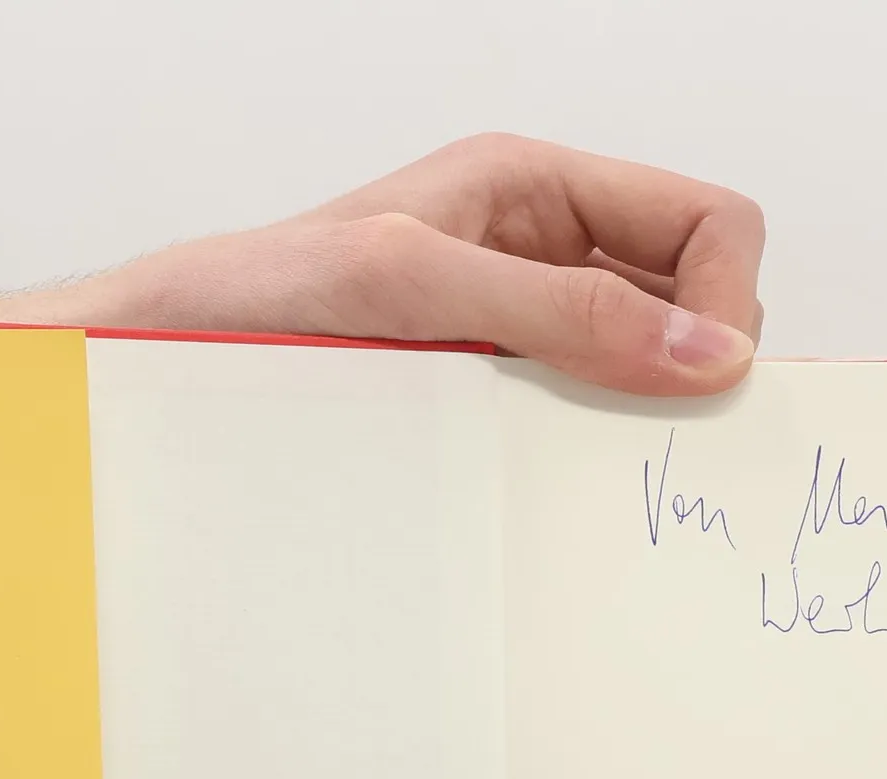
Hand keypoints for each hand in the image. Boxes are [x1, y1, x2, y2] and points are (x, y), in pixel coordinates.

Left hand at [0, 134, 765, 396]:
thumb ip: (561, 309)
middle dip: (690, 365)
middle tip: (636, 435)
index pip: (710, 223)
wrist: (157, 362)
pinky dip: (584, 453)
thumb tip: (708, 352)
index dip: (729, 301)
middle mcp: (539, 250)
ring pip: (642, 369)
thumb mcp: (414, 286)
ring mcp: (516, 328)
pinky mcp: (487, 396)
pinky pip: (578, 420)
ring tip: (574, 460)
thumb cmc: (257, 301)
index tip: (696, 384)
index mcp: (535, 187)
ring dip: (633, 418)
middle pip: (692, 298)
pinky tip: (539, 482)